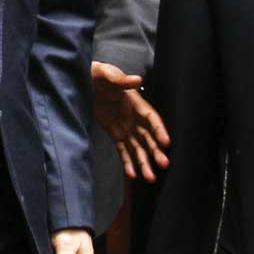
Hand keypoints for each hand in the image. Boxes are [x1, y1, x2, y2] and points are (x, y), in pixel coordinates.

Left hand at [91, 62, 170, 181]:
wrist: (86, 82)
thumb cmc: (100, 75)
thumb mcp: (108, 75)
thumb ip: (121, 79)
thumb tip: (137, 79)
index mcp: (136, 103)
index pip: (151, 119)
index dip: (159, 130)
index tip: (167, 142)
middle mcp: (134, 118)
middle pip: (148, 138)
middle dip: (156, 151)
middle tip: (165, 164)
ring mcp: (125, 127)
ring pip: (138, 148)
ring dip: (145, 163)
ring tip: (151, 178)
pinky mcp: (115, 134)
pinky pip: (123, 151)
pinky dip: (128, 163)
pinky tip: (133, 175)